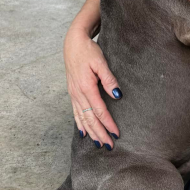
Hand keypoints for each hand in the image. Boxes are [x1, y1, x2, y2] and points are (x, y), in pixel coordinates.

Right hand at [64, 25, 120, 149]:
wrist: (73, 43)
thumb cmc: (88, 51)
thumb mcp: (101, 62)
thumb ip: (109, 79)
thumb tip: (117, 95)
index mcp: (86, 87)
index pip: (99, 110)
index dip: (108, 123)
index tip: (117, 133)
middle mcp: (78, 93)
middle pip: (90, 118)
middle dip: (100, 133)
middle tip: (110, 145)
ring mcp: (73, 94)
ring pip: (82, 118)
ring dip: (91, 132)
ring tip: (99, 144)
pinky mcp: (72, 93)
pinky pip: (75, 113)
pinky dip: (80, 124)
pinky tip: (83, 133)